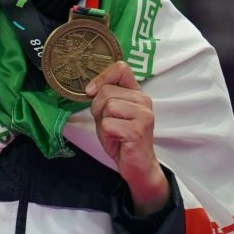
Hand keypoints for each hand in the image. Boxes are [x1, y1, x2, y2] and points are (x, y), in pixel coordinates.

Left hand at [85, 61, 169, 213]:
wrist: (137, 165)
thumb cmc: (122, 139)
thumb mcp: (111, 114)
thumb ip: (105, 98)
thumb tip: (90, 89)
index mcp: (137, 93)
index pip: (121, 68)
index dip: (102, 77)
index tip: (91, 91)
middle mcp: (143, 100)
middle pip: (106, 91)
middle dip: (98, 109)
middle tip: (108, 124)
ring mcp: (143, 115)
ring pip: (107, 106)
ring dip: (103, 123)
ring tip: (113, 132)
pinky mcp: (138, 130)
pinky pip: (108, 124)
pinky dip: (106, 135)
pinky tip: (117, 141)